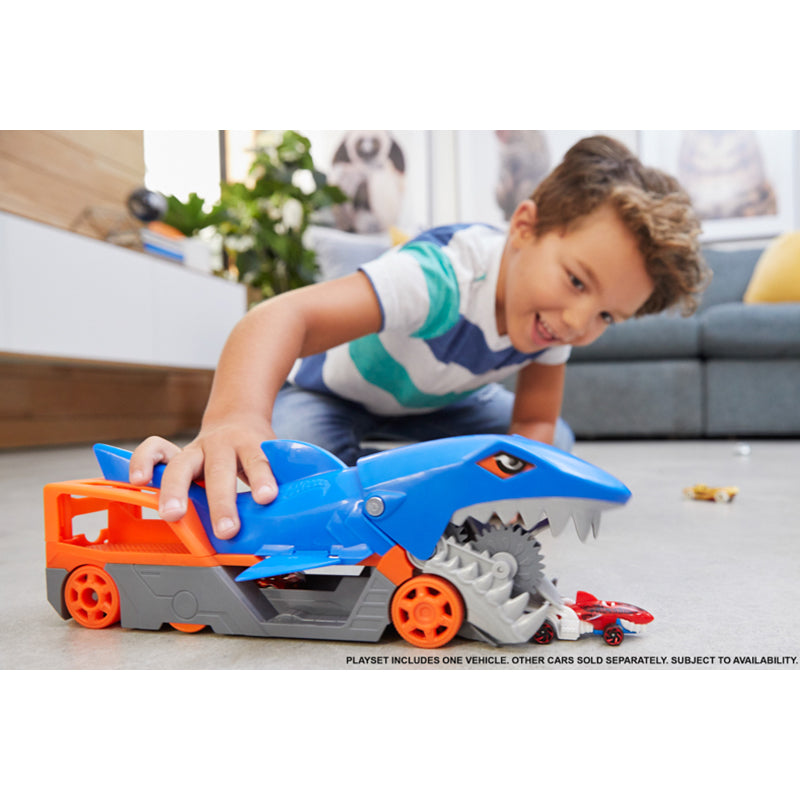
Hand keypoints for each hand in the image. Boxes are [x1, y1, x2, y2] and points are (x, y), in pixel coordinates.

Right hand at [129, 417, 277, 539]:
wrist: (238, 417)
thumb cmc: (256, 448)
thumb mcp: (276, 459)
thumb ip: (283, 482)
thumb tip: (299, 515)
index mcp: (251, 444)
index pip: (258, 460)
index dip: (263, 478)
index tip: (267, 497)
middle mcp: (221, 445)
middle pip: (220, 471)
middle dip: (222, 502)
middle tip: (226, 529)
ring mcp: (196, 448)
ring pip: (181, 465)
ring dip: (176, 491)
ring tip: (174, 515)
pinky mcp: (176, 453)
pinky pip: (153, 450)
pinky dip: (141, 462)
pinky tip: (136, 480)